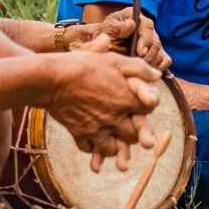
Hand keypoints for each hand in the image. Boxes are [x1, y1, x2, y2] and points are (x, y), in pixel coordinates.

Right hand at [48, 42, 161, 171]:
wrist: (51, 79)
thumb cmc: (82, 65)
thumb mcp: (113, 59)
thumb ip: (138, 68)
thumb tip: (157, 75)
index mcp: (125, 99)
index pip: (148, 110)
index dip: (148, 106)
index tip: (144, 104)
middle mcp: (113, 118)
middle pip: (133, 135)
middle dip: (136, 133)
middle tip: (136, 131)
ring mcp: (95, 128)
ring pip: (112, 148)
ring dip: (116, 147)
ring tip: (116, 144)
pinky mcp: (78, 133)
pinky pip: (88, 148)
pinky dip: (92, 149)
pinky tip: (93, 144)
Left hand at [67, 9, 170, 69]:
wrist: (102, 46)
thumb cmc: (104, 36)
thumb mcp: (107, 30)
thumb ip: (117, 27)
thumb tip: (131, 24)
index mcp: (136, 17)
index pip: (147, 26)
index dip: (145, 40)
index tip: (140, 52)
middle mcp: (148, 28)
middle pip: (156, 42)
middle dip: (149, 55)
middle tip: (141, 65)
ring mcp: (154, 41)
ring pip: (161, 52)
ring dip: (153, 62)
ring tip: (142, 71)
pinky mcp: (158, 53)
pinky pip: (165, 60)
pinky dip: (160, 66)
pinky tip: (149, 72)